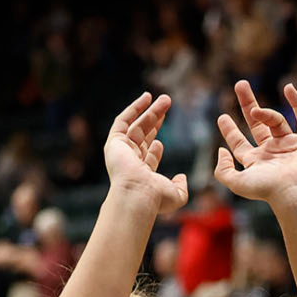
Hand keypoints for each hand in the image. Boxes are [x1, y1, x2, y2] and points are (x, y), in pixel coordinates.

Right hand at [103, 93, 189, 215]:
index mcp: (141, 172)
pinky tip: (146, 98)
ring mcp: (121, 150)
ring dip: (150, 110)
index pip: (147, 155)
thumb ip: (181, 187)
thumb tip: (182, 177)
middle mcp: (130, 160)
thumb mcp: (176, 196)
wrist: (138, 194)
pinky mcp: (114, 142)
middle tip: (168, 106)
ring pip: (136, 124)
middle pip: (143, 134)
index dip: (155, 145)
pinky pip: (122, 121)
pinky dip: (134, 108)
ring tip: (165, 99)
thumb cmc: (156, 197)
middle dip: (156, 119)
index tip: (161, 140)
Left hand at [215, 82, 296, 204]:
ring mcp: (290, 146)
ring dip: (266, 113)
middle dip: (248, 104)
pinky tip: (288, 88)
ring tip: (257, 111)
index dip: (230, 130)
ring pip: (276, 121)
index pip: (240, 143)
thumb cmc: (267, 190)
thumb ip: (222, 170)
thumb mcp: (236, 183)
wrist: (295, 193)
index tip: (222, 116)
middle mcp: (272, 152)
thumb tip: (220, 151)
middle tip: (240, 84)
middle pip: (257, 124)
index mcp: (256, 161)